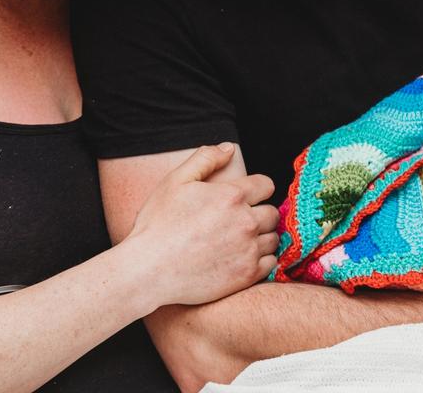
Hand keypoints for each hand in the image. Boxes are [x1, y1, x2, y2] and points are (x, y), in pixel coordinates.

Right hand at [127, 143, 279, 306]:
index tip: (245, 198)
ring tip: (239, 241)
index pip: (266, 185)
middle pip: (272, 212)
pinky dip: (261, 260)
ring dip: (261, 237)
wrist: (149, 270)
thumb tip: (229, 148)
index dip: (257, 189)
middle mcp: (245, 222)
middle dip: (259, 213)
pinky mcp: (247, 275)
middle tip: (238, 221)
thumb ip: (205, 159)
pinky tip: (242, 258)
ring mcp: (248, 250)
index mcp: (231, 196)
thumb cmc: (158, 224)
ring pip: (273, 238)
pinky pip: (270, 264)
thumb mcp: (175, 181)